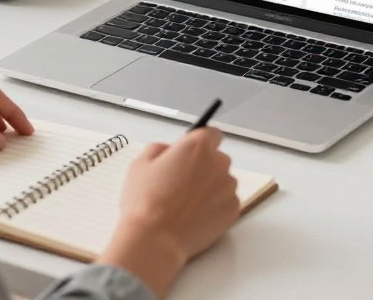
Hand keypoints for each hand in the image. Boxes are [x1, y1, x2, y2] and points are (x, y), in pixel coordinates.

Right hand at [99, 128, 239, 297]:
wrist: (156, 239)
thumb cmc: (146, 202)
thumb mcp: (140, 164)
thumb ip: (158, 149)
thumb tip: (167, 151)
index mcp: (197, 146)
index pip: (211, 133)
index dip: (199, 142)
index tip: (190, 152)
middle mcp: (218, 163)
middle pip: (216, 158)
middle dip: (203, 166)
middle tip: (180, 181)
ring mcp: (228, 188)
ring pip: (222, 180)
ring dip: (210, 186)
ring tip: (185, 202)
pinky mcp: (232, 210)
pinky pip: (226, 201)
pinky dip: (215, 206)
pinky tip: (194, 214)